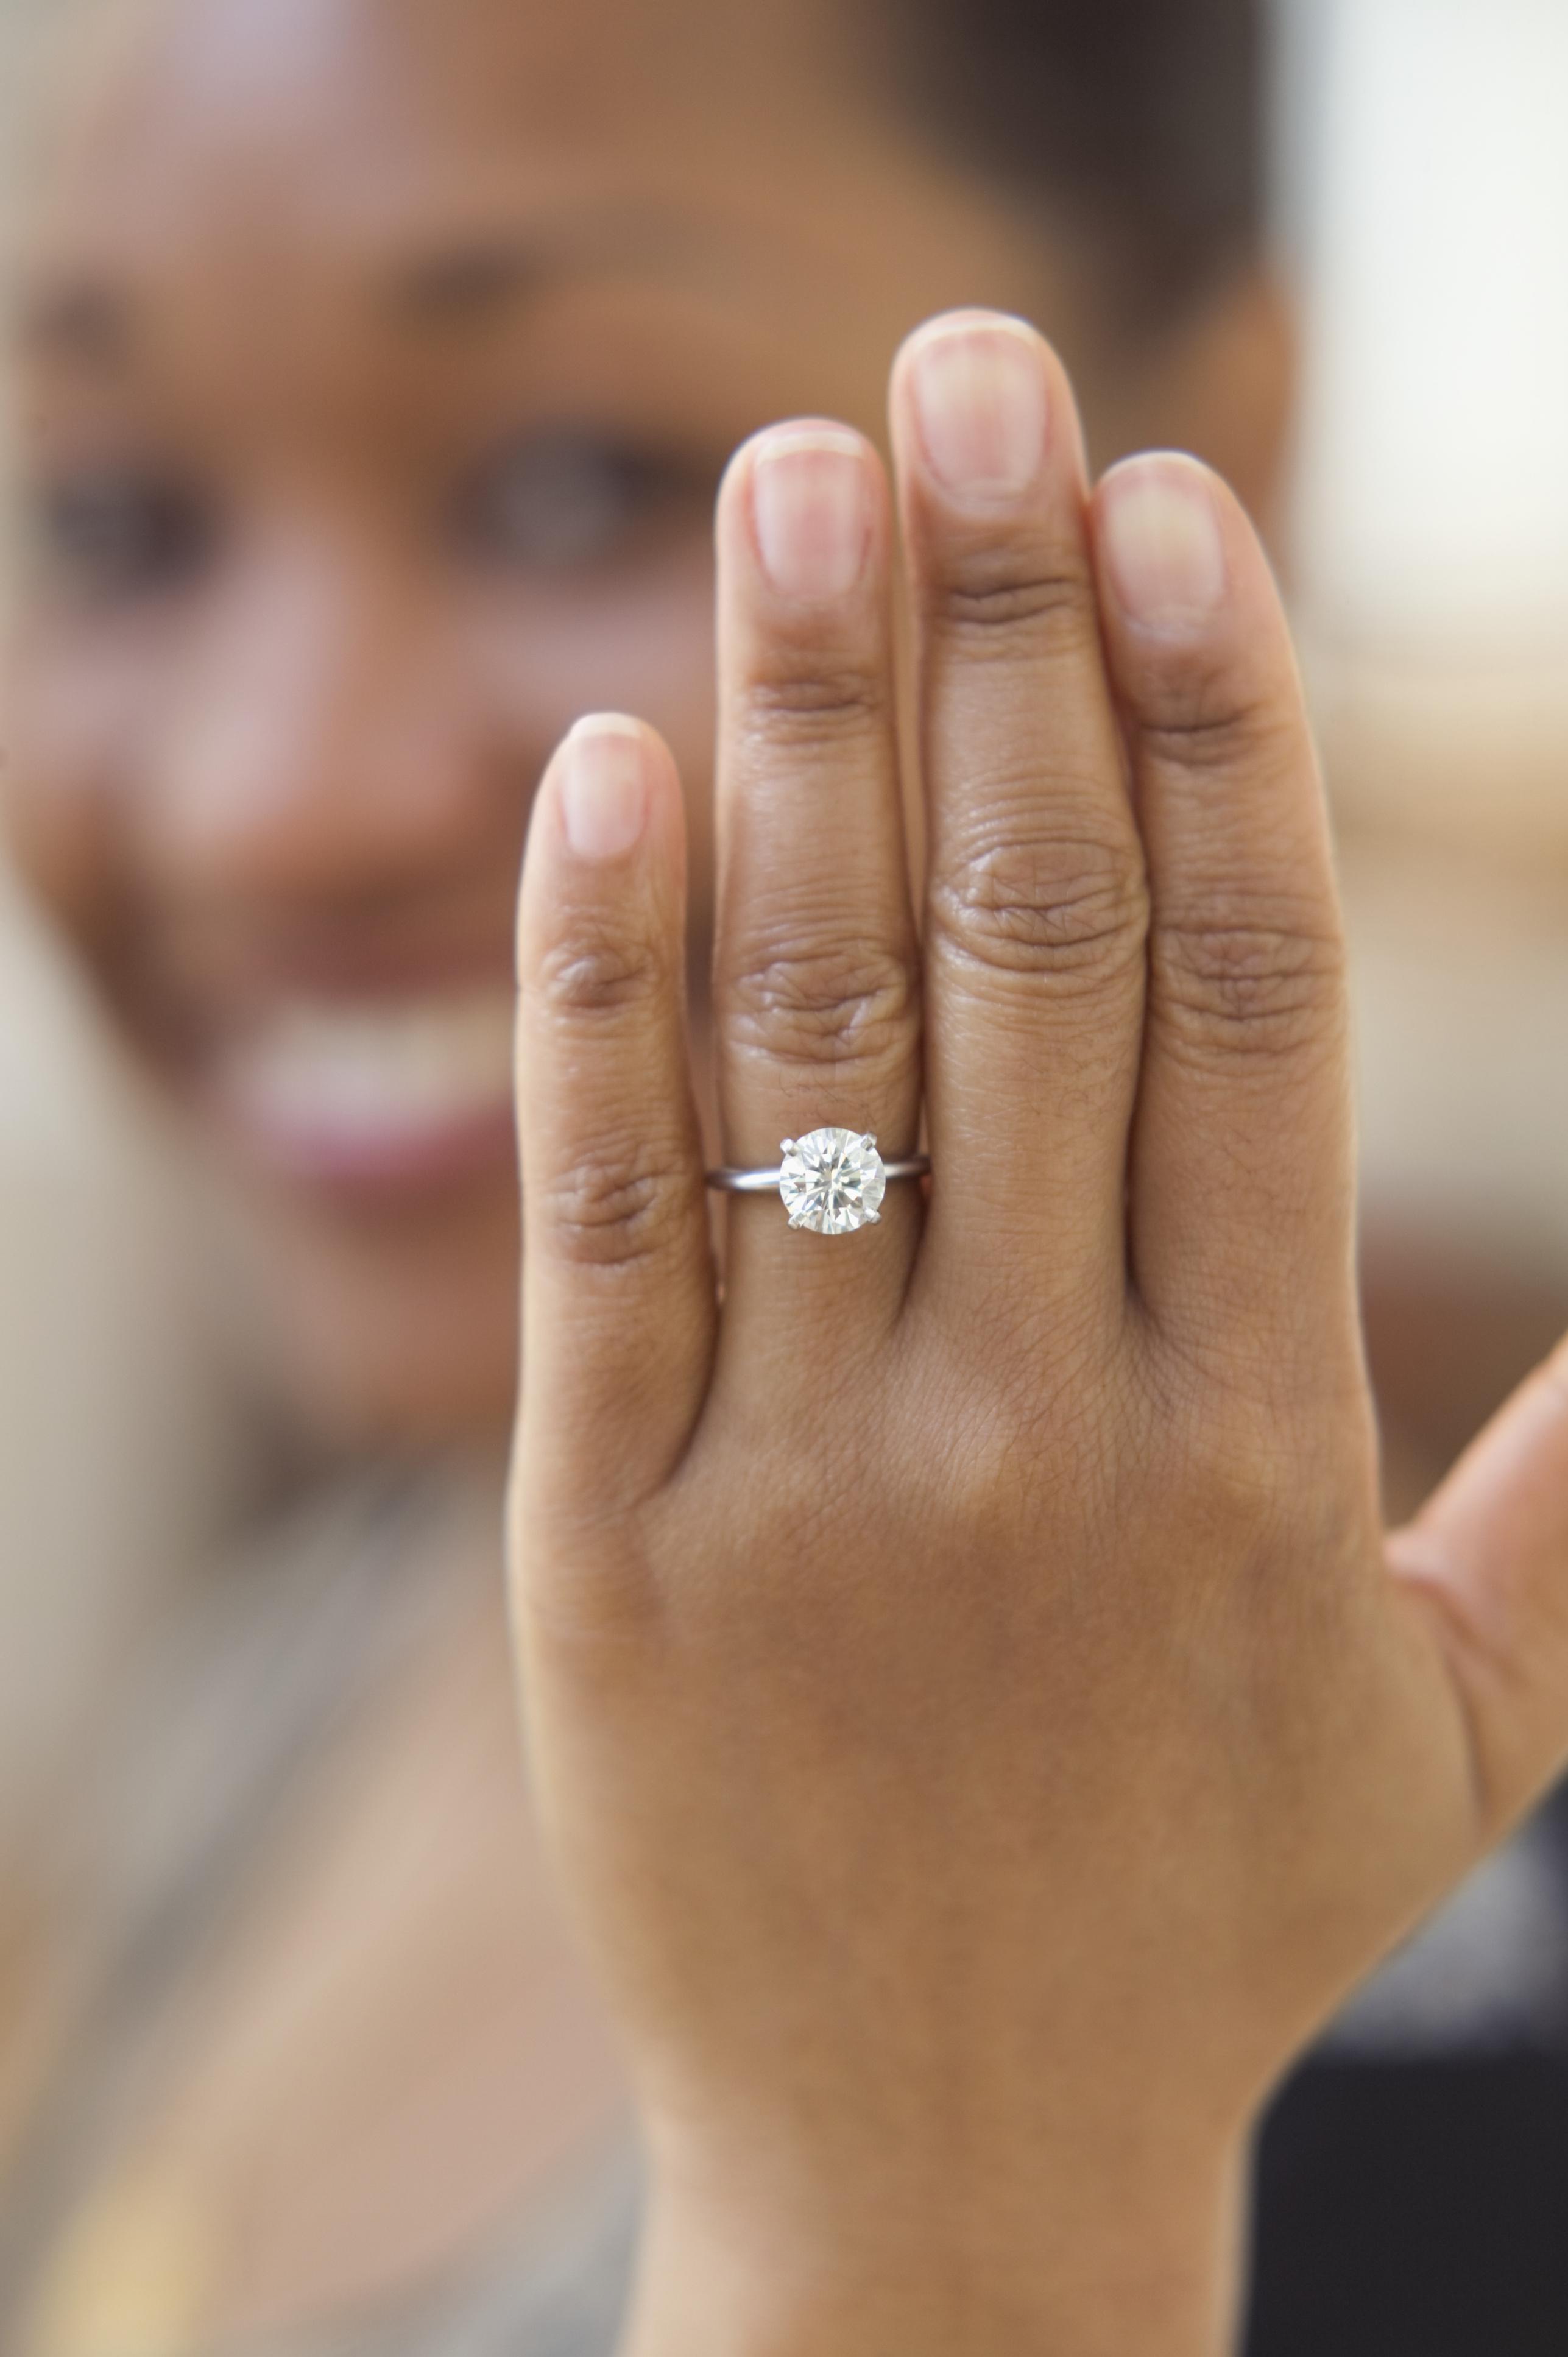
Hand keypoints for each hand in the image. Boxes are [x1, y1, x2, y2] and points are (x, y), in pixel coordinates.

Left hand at [509, 310, 1567, 2355]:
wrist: (940, 2183)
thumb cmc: (1196, 1930)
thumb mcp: (1451, 1742)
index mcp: (1262, 1449)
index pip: (1238, 998)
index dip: (1208, 720)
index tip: (1160, 501)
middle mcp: (1044, 1433)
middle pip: (1026, 950)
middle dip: (1001, 632)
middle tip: (961, 370)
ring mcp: (809, 1487)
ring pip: (812, 1039)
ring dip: (804, 728)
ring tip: (792, 479)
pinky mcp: (605, 1548)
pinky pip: (606, 1214)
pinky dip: (602, 978)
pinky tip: (614, 765)